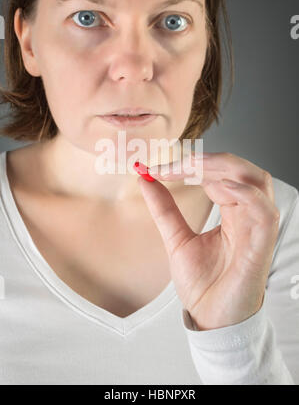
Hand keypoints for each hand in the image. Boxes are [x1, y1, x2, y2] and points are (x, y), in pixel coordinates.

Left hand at [136, 152, 279, 329]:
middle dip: (208, 160)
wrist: (209, 319)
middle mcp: (248, 215)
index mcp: (233, 211)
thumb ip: (164, 208)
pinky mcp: (261, 245)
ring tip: (191, 166)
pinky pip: (263, 211)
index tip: (157, 168)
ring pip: (257, 181)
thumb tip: (145, 178)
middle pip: (241, 170)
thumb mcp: (176, 238)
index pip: (219, 174)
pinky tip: (218, 187)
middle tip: (173, 163)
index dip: (191, 164)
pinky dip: (244, 193)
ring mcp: (257, 228)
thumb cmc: (202, 283)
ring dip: (224, 168)